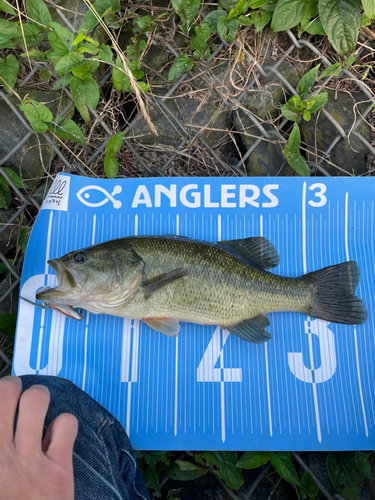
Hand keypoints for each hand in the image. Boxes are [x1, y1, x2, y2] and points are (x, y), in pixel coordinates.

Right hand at [0, 376, 77, 499]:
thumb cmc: (8, 497)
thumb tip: (2, 426)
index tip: (1, 403)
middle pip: (7, 388)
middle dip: (13, 388)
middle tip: (16, 400)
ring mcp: (27, 460)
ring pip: (37, 397)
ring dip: (39, 400)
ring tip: (37, 413)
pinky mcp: (57, 469)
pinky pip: (66, 423)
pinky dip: (64, 426)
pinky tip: (56, 439)